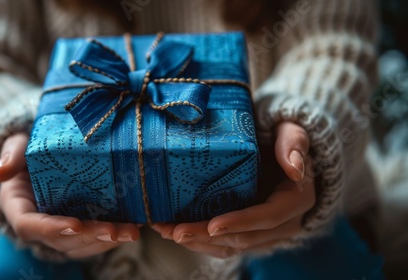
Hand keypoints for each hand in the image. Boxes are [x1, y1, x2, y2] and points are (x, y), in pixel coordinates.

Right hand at [0, 133, 140, 258]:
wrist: (42, 154)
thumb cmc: (28, 147)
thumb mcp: (17, 145)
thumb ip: (11, 155)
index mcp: (18, 206)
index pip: (29, 225)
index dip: (51, 228)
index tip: (75, 224)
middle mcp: (38, 224)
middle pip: (61, 240)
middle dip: (90, 237)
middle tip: (117, 231)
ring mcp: (59, 228)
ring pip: (80, 245)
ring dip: (106, 241)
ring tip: (132, 232)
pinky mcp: (78, 225)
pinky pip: (93, 239)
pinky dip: (113, 235)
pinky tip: (134, 225)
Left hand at [152, 122, 315, 257]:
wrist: (279, 148)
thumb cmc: (281, 137)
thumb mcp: (290, 131)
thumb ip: (293, 144)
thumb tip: (295, 169)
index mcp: (296, 199)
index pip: (268, 217)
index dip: (241, 223)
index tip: (212, 225)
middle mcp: (284, 223)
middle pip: (244, 238)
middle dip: (208, 237)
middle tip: (176, 232)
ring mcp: (266, 232)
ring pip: (231, 247)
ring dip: (198, 243)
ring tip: (166, 232)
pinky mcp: (249, 233)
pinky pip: (225, 245)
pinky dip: (199, 241)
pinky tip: (174, 231)